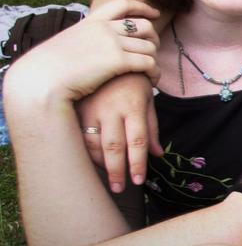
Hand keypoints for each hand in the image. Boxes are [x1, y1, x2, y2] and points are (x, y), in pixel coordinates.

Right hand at [10, 0, 159, 105]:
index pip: (122, 4)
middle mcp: (104, 29)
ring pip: (150, 46)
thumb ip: (84, 40)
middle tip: (152, 53)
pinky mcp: (118, 61)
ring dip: (154, 60)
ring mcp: (112, 43)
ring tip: (150, 72)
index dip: (142, 7)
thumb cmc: (49, 68)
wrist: (41, 80)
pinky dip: (154, 73)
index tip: (154, 13)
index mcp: (91, 21)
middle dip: (154, 39)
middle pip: (145, 26)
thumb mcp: (68, 43)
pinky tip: (151, 81)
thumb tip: (89, 47)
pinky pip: (149, 63)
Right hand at [78, 73, 161, 192]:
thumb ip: (151, 128)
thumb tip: (158, 155)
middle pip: (114, 146)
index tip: (139, 180)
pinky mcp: (79, 109)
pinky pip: (81, 136)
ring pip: (94, 143)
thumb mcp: (148, 100)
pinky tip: (96, 163)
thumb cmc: (134, 81)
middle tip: (120, 188)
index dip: (137, 164)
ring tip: (109, 179)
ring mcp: (93, 109)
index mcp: (134, 106)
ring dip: (101, 164)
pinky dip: (88, 152)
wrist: (108, 56)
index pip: (137, 141)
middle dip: (117, 171)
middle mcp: (112, 109)